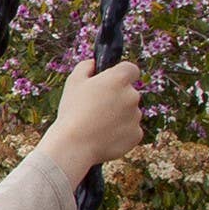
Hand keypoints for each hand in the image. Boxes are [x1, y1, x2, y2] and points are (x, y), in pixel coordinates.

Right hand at [37, 58, 143, 186]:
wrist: (74, 146)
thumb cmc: (72, 112)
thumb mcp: (73, 82)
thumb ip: (86, 66)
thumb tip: (94, 64)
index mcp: (119, 79)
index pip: (131, 69)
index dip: (121, 75)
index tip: (111, 83)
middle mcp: (132, 95)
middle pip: (129, 93)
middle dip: (117, 99)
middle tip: (97, 109)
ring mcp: (136, 116)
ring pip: (130, 113)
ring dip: (118, 117)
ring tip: (97, 126)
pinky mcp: (136, 134)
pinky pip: (131, 130)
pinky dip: (121, 133)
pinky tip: (104, 136)